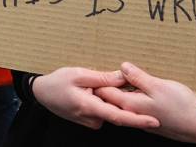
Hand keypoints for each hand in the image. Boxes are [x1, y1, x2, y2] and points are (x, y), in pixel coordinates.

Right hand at [32, 66, 159, 130]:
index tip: (154, 121)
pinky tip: (93, 90)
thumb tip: (123, 77)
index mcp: (90, 107)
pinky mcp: (90, 119)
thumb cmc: (58, 82)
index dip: (138, 120)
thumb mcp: (79, 74)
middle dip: (121, 99)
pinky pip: (104, 110)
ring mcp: (91, 121)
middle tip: (106, 82)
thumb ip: (103, 78)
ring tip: (92, 84)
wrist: (41, 93)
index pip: (119, 116)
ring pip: (110, 109)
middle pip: (117, 111)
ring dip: (110, 98)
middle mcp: (92, 119)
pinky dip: (104, 100)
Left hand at [94, 62, 195, 144]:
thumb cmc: (181, 106)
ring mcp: (138, 117)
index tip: (100, 66)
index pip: (104, 92)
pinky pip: (131, 104)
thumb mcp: (159, 86)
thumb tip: (122, 67)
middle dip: (107, 83)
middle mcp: (131, 114)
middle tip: (108, 67)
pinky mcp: (146, 118)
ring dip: (119, 88)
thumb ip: (138, 77)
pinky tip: (135, 86)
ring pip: (121, 101)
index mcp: (129, 105)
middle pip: (110, 97)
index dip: (100, 78)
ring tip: (122, 74)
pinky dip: (129, 94)